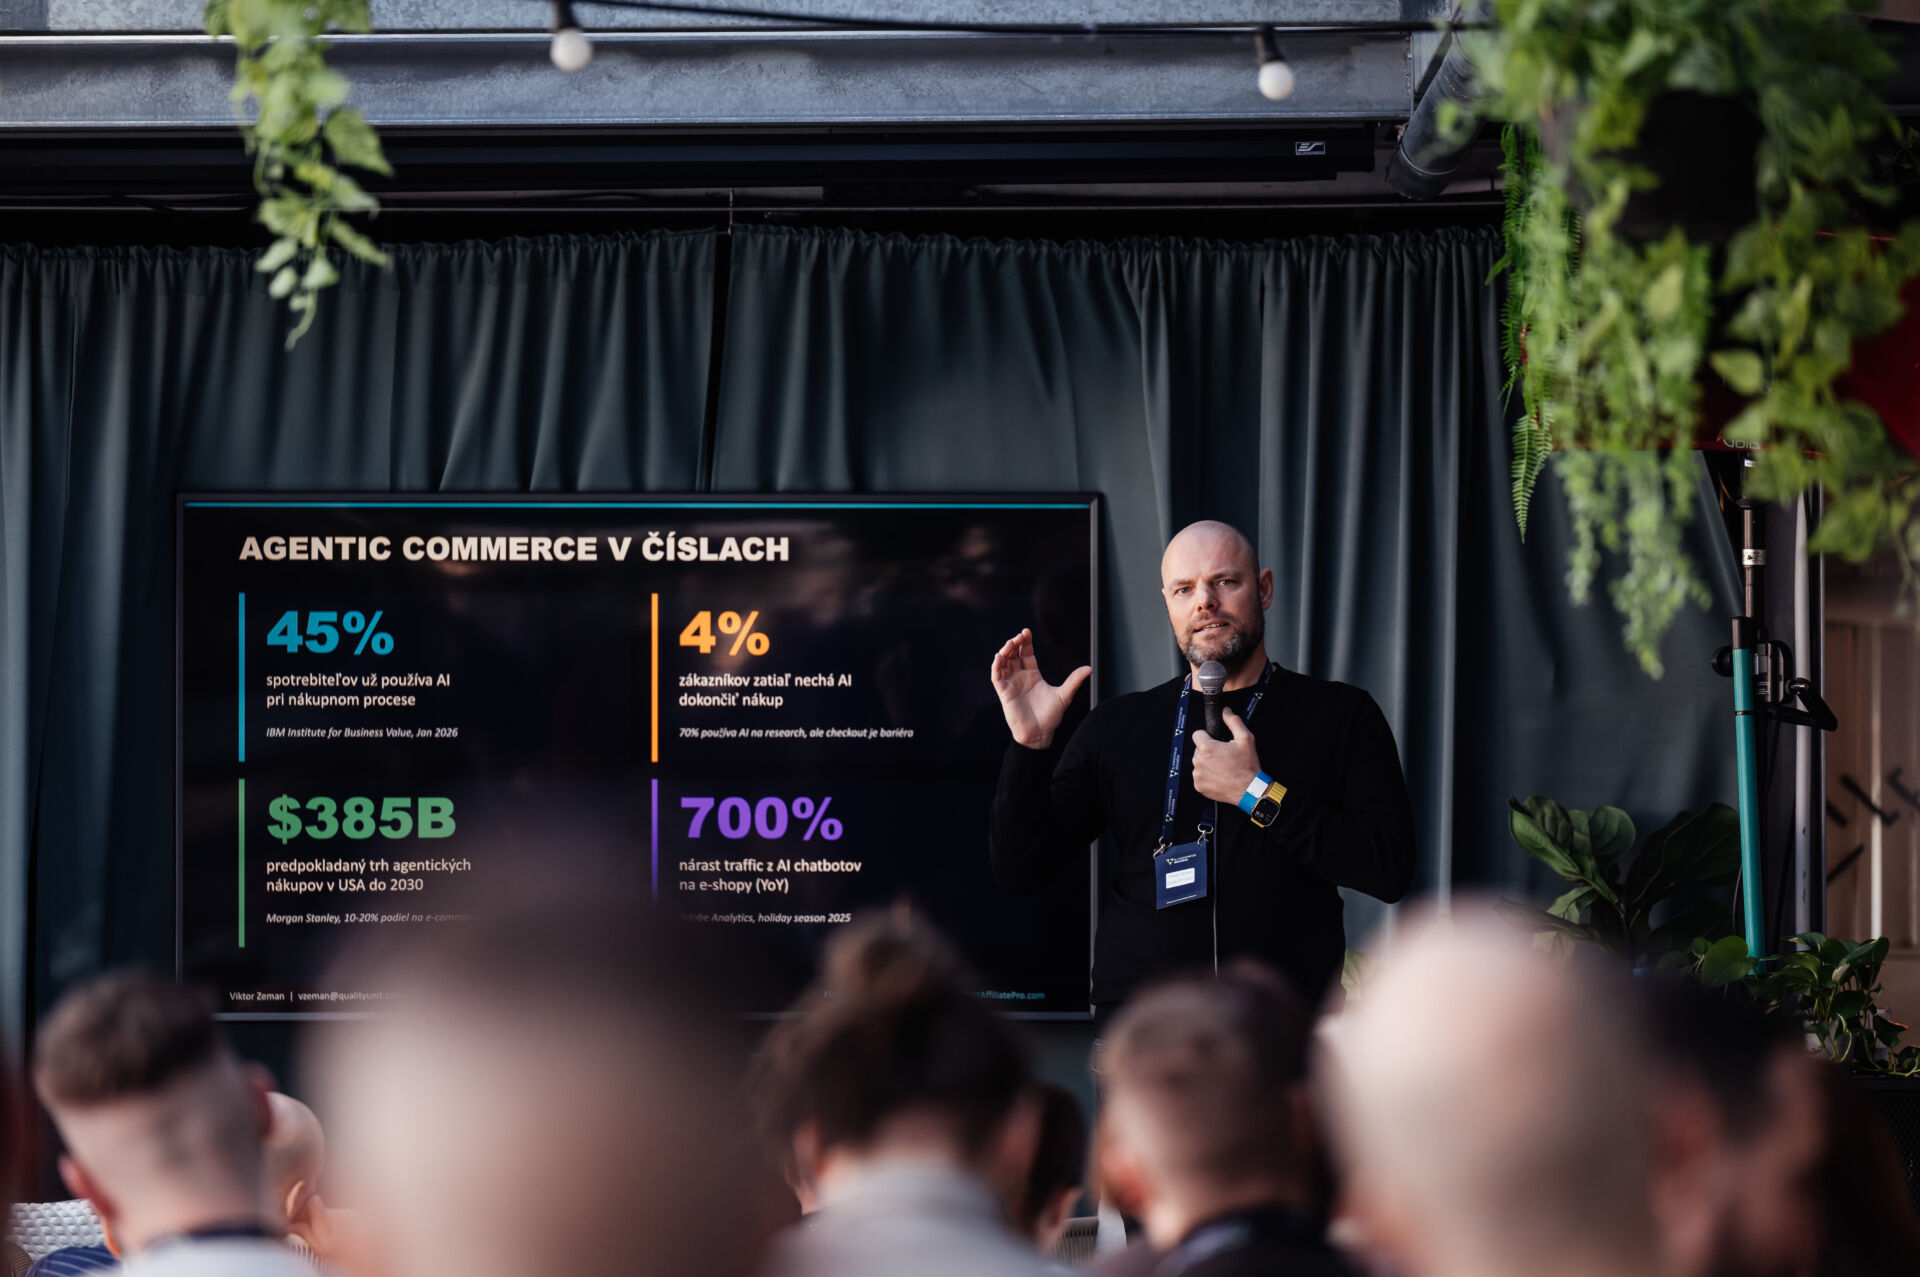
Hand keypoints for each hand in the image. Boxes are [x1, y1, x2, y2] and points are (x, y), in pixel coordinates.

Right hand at [989, 628, 1090, 748]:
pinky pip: (996, 677)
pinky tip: (999, 657)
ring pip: (1003, 663)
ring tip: (1009, 644)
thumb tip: (1090, 668)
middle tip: (1018, 636)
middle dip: (1014, 644)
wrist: (1040, 733)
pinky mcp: (1004, 693)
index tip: (1026, 631)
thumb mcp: (1065, 695)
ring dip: (1004, 652)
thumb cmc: (1051, 716)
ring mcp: (1011, 684)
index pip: (1026, 653)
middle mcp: (1020, 677)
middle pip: (1013, 655)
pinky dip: (996, 666)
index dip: (1025, 642)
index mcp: (1033, 674)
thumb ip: (1075, 681)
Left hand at [1192, 706, 1261, 803]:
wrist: (1249, 789)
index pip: (1197, 734)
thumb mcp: (1245, 739)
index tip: (1216, 741)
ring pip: (1199, 763)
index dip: (1207, 736)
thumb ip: (1233, 721)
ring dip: (1208, 763)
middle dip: (1209, 750)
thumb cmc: (1247, 766)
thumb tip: (1226, 711)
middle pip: (1198, 749)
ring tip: (1223, 767)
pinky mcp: (1199, 786)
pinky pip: (1200, 776)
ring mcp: (1198, 775)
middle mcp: (1199, 762)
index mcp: (1207, 748)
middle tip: (1224, 756)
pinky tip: (1220, 776)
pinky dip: (1208, 776)